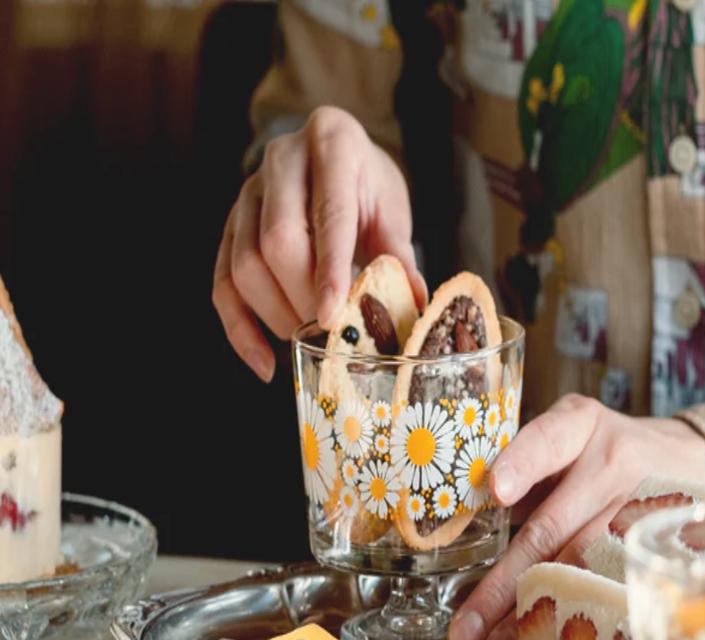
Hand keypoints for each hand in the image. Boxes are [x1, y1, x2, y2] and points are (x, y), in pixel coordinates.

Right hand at [212, 106, 426, 380]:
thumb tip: (412, 303)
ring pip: (244, 263)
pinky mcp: (229, 225)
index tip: (332, 318)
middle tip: (327, 335)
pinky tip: (264, 362)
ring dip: (274, 315)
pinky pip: (222, 282)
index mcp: (332, 143)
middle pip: (276, 241)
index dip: (328, 271)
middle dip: (300, 298)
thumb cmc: (367, 188)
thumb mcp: (391, 209)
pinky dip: (240, 328)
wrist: (333, 163)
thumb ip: (398, 254)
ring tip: (307, 341)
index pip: (327, 215)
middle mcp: (281, 161)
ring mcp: (247, 192)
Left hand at [448, 394, 704, 639]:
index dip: (522, 464)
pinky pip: (616, 589)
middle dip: (505, 582)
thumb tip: (466, 528)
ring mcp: (644, 507)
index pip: (548, 440)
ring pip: (583, 567)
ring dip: (537, 612)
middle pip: (553, 528)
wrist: (690, 457)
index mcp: (579, 427)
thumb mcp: (568, 439)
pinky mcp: (666, 545)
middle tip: (466, 628)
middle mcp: (613, 462)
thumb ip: (524, 472)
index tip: (497, 490)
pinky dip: (580, 620)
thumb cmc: (603, 452)